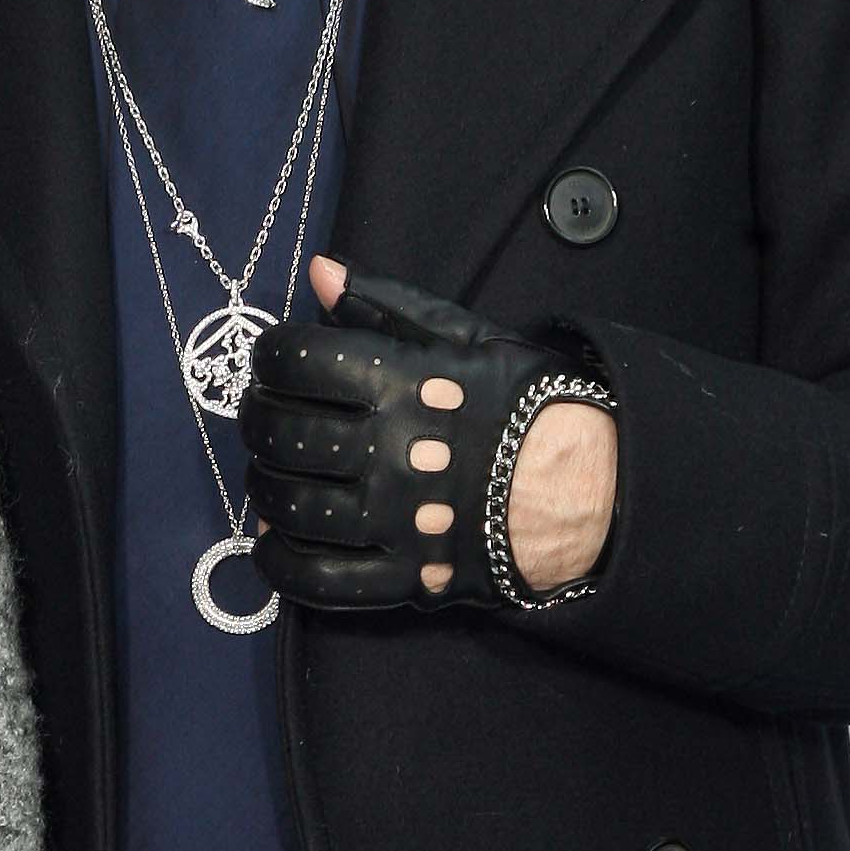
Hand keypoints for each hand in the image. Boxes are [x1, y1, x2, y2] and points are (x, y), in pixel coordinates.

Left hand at [241, 257, 616, 611]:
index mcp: (402, 385)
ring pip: (291, 507)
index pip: (298, 362)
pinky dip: (280, 562)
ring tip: (272, 473)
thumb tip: (318, 270)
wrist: (592, 487)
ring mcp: (395, 520)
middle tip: (264, 417)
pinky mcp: (404, 575)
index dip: (269, 357)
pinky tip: (275, 540)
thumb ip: (385, 303)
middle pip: (283, 435)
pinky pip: (319, 579)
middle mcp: (390, 452)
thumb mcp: (465, 336)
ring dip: (263, 487)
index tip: (273, 362)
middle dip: (257, 421)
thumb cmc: (525, 403)